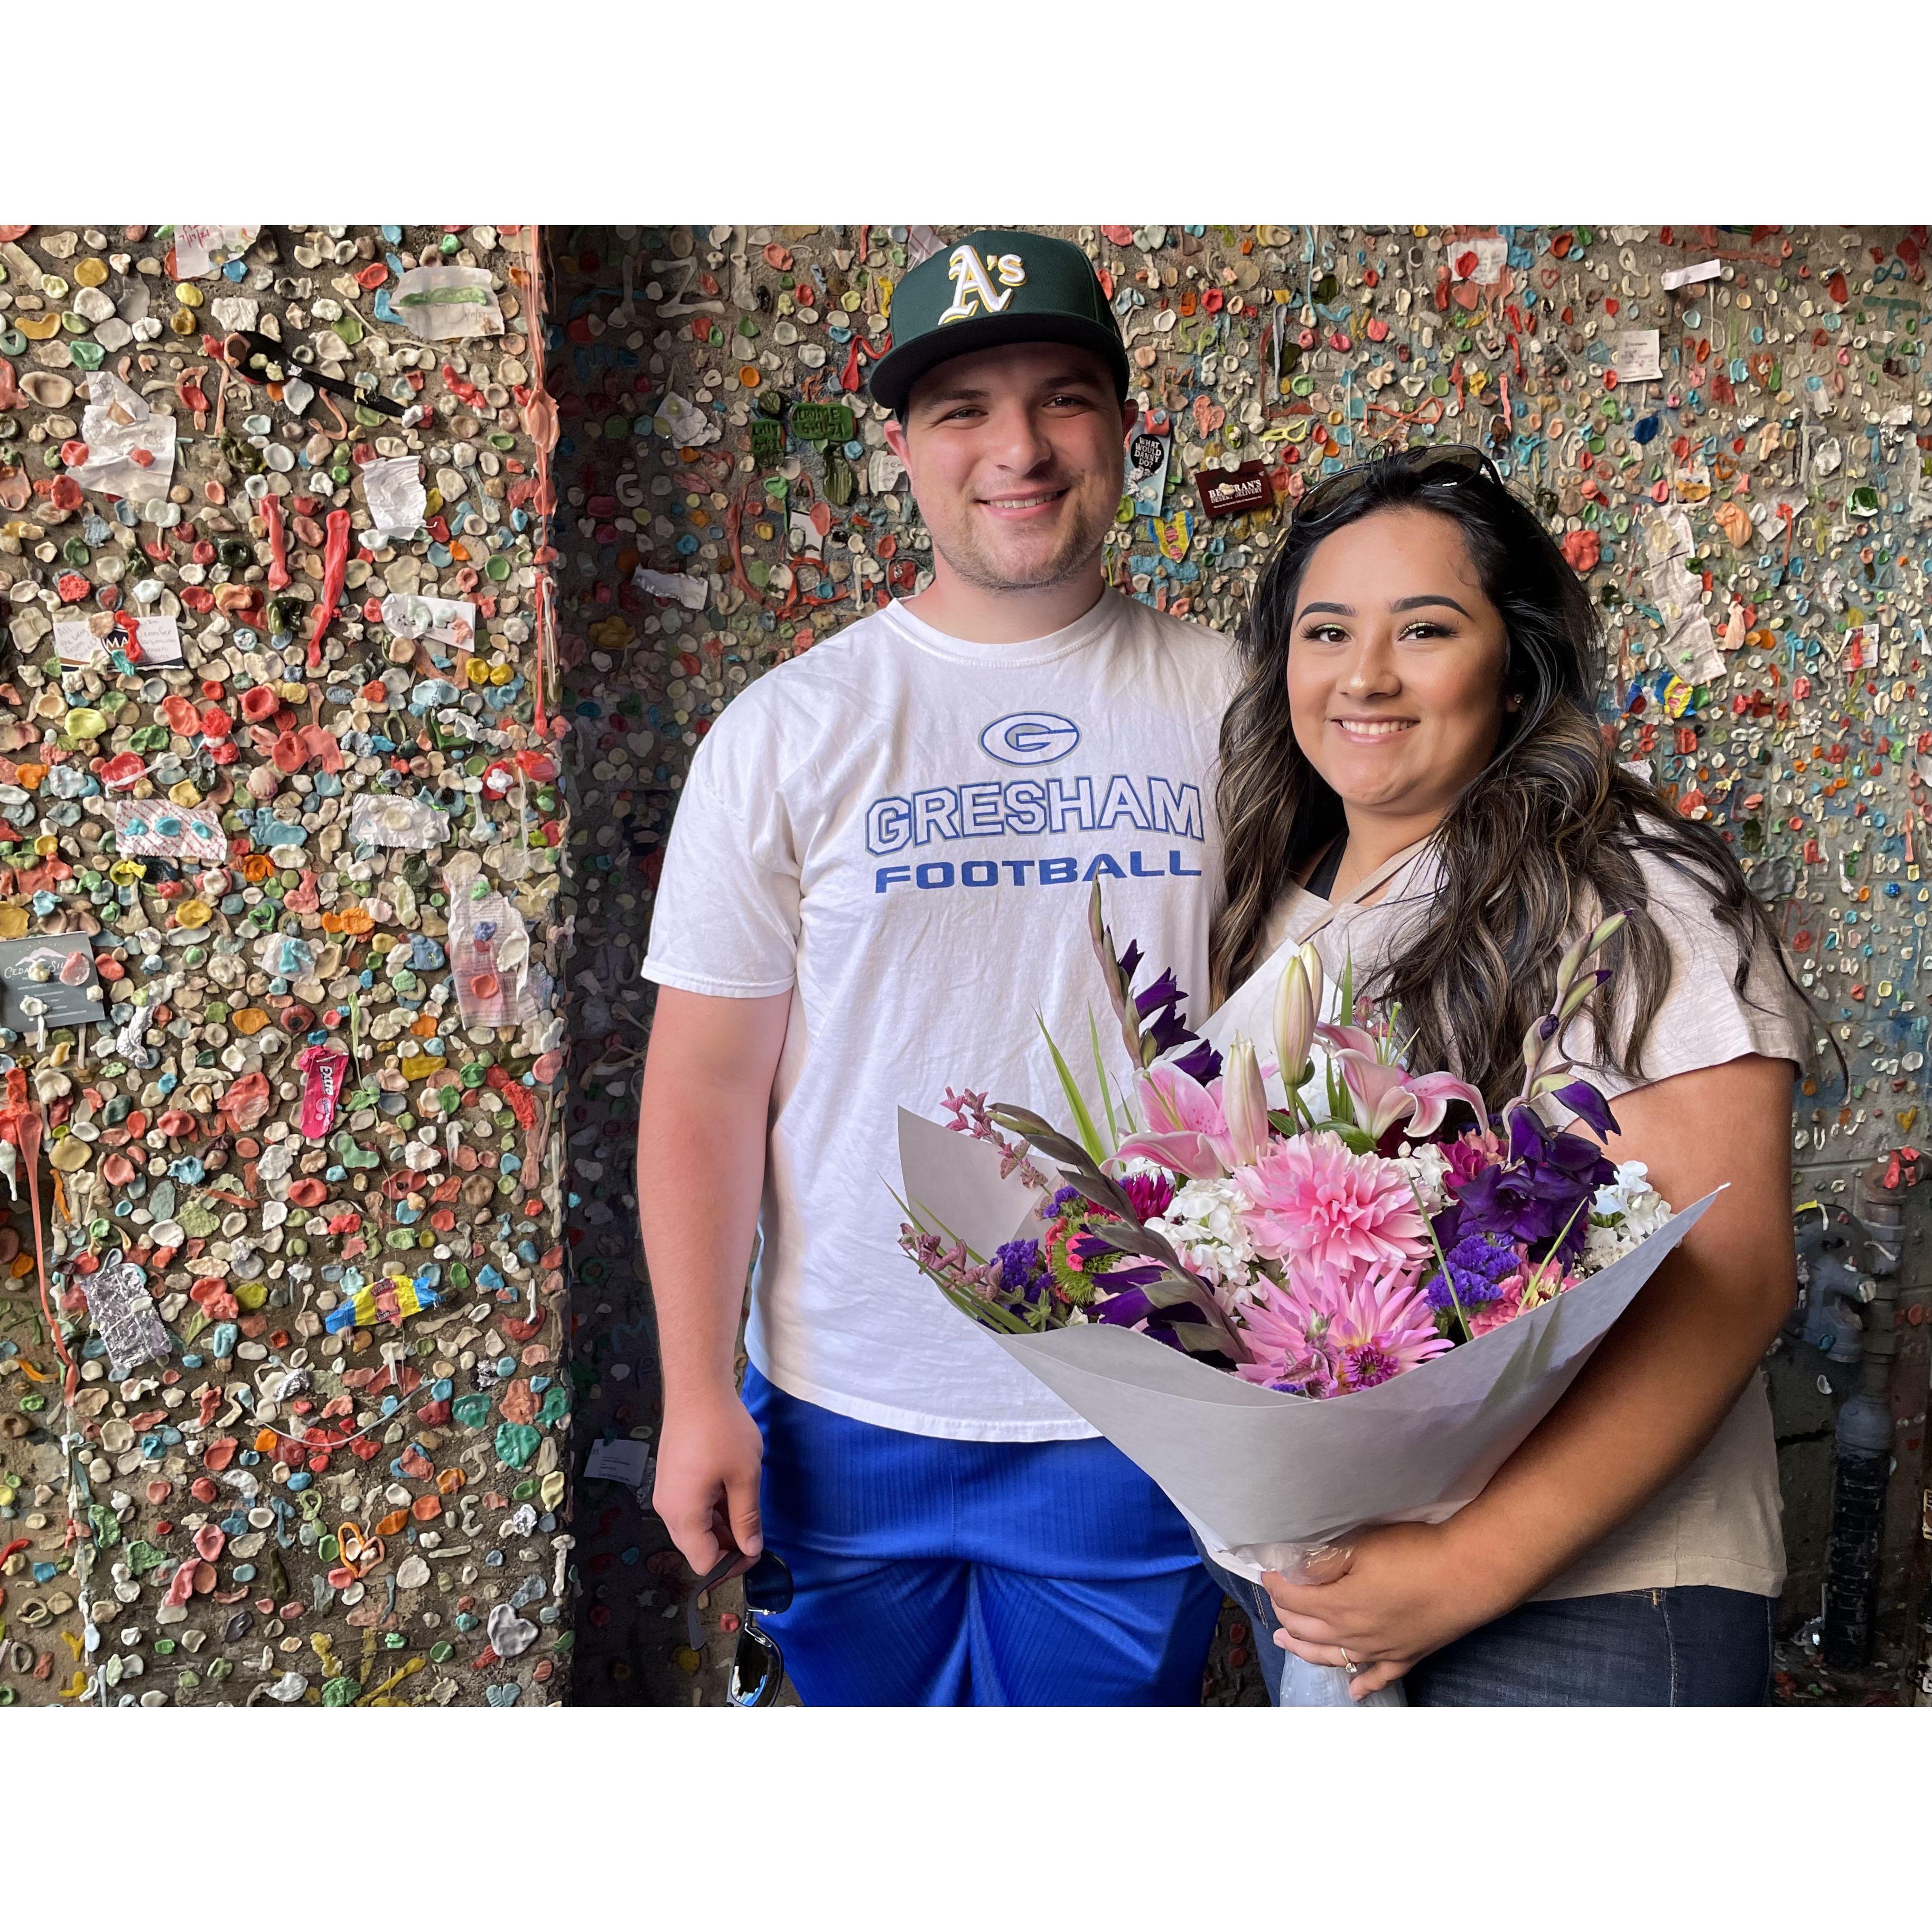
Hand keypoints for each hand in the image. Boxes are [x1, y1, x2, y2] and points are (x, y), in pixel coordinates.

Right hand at [652, 1389, 764, 1580]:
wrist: (696, 1388)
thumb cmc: (722, 1430)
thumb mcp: (745, 1477)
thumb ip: (747, 1518)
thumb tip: (750, 1550)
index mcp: (684, 1514)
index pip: (703, 1563)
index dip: (732, 1564)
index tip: (755, 1548)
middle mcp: (668, 1510)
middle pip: (697, 1548)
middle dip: (727, 1545)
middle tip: (755, 1527)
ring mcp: (666, 1493)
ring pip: (695, 1527)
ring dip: (721, 1526)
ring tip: (745, 1501)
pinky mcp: (670, 1479)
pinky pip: (691, 1508)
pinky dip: (712, 1508)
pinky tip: (731, 1489)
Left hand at [1263, 1522, 1509, 1700]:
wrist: (1467, 1576)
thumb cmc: (1415, 1554)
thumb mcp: (1361, 1547)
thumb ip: (1324, 1561)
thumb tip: (1294, 1569)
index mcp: (1338, 1605)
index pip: (1294, 1600)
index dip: (1276, 1585)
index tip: (1268, 1572)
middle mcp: (1354, 1634)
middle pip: (1307, 1630)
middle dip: (1285, 1616)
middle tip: (1274, 1606)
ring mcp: (1381, 1649)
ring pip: (1333, 1656)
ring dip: (1305, 1650)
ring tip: (1285, 1643)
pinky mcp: (1407, 1655)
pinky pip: (1378, 1676)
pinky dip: (1362, 1684)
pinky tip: (1354, 1691)